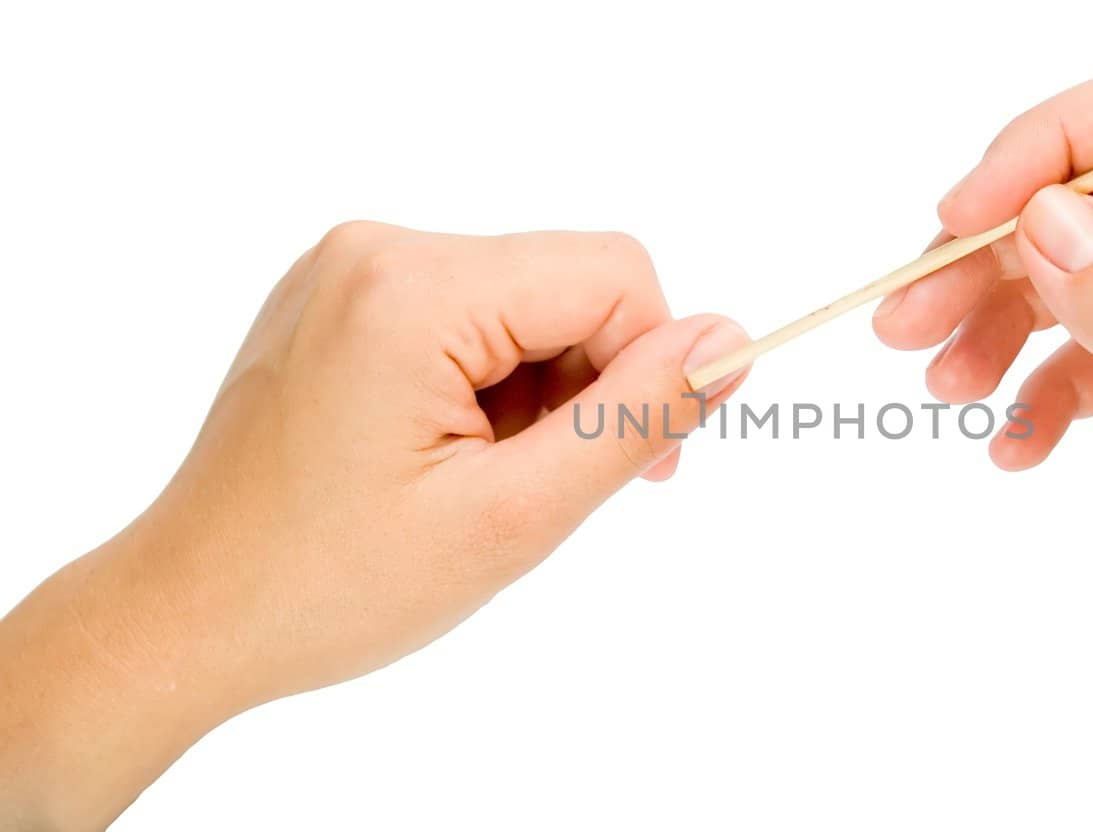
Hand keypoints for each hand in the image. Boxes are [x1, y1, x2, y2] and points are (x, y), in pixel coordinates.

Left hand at [0, 223, 748, 828]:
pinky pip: (467, 314)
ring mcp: (347, 269)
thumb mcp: (513, 516)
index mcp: (411, 289)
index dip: (653, 366)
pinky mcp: (338, 297)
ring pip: (524, 302)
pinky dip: (490, 384)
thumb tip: (731, 341)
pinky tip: (449, 455)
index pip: (613, 274)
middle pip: (567, 283)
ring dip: (539, 393)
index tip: (645, 466)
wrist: (188, 617)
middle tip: (551, 491)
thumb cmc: (333, 585)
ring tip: (483, 482)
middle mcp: (374, 249)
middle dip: (591, 384)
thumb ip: (633, 418)